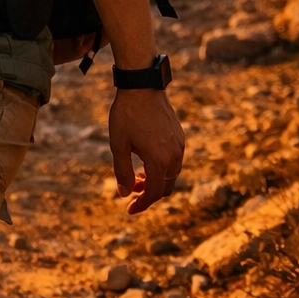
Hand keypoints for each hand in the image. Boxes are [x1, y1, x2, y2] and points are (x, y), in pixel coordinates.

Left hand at [108, 88, 184, 213]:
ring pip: (171, 174)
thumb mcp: (118, 144)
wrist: (142, 87)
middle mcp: (174, 156)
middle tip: (131, 191)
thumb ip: (122, 171)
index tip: (129, 210)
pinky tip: (146, 159)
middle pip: (166, 187)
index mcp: (159, 161)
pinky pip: (174, 160)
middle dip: (149, 194)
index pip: (154, 193)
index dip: (142, 204)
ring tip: (137, 176)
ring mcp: (180, 146)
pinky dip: (162, 168)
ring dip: (156, 180)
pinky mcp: (180, 137)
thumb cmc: (127, 115)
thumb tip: (125, 194)